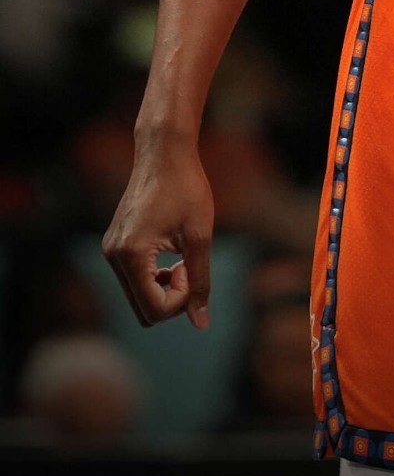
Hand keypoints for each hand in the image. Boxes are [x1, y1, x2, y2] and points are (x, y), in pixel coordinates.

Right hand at [101, 141, 214, 329]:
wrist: (165, 152)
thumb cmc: (187, 188)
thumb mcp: (199, 236)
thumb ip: (200, 281)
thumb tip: (201, 324)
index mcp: (132, 255)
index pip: (154, 310)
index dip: (182, 300)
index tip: (193, 268)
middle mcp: (113, 256)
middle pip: (142, 310)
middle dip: (172, 298)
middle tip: (190, 265)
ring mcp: (110, 250)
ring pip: (138, 296)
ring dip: (164, 287)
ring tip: (183, 257)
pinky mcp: (114, 244)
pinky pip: (133, 278)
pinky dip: (154, 276)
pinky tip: (172, 252)